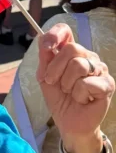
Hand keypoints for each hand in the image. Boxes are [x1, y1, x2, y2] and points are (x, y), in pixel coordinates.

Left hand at [37, 23, 114, 152]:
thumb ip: (45, 58)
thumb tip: (43, 39)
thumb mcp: (45, 77)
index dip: (55, 34)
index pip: (65, 30)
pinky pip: (87, 83)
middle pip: (71, 48)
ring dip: (67, 83)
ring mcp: (100, 69)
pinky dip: (78, 94)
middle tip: (53, 82)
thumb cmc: (59, 98)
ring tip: (70, 92)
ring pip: (79, 65)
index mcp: (71, 52)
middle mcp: (88, 56)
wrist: (69, 122)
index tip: (46, 47)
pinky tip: (82, 100)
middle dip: (55, 68)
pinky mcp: (108, 84)